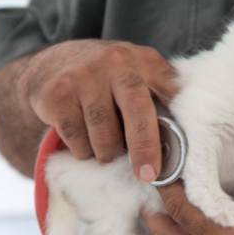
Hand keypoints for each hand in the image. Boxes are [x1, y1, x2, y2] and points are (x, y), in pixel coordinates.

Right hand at [17, 40, 177, 181]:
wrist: (49, 65)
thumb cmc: (105, 79)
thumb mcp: (136, 74)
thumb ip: (160, 96)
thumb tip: (183, 141)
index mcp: (144, 60)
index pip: (172, 90)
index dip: (181, 120)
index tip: (183, 152)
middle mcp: (115, 62)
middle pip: (138, 109)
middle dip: (145, 147)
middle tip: (148, 174)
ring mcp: (84, 77)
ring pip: (105, 135)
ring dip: (107, 154)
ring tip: (106, 148)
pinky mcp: (58, 95)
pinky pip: (78, 140)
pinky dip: (84, 151)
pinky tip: (84, 140)